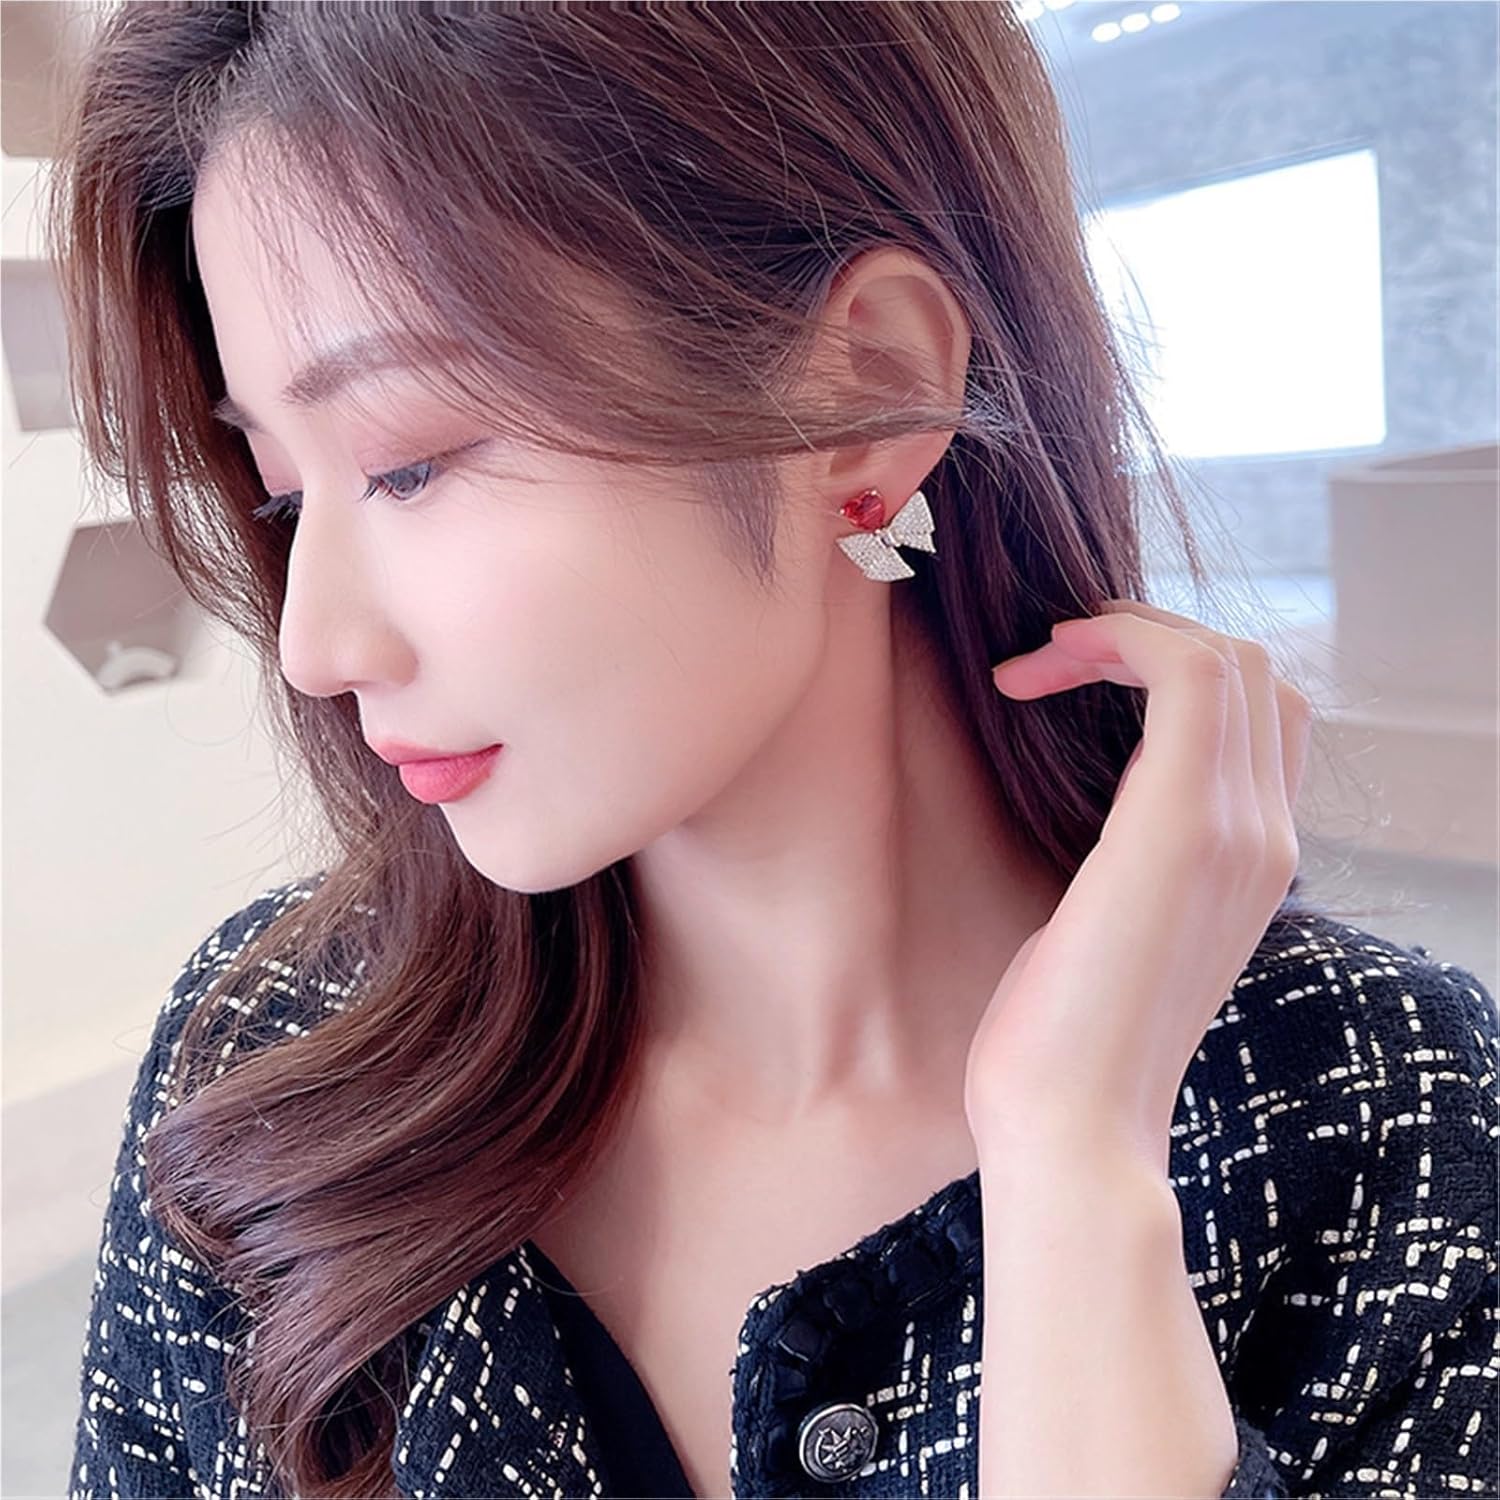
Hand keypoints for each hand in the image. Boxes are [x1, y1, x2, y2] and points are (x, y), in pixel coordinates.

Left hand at [964, 598, 1312, 1169]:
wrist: (1069, 1129)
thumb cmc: (1066, 1039)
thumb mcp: (1112, 924)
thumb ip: (1135, 853)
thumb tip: (1110, 793)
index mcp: (1251, 861)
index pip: (1259, 717)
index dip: (1164, 669)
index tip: (1063, 683)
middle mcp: (1265, 837)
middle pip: (1255, 671)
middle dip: (1147, 637)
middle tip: (1050, 662)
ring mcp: (1237, 829)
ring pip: (1229, 658)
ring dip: (1126, 631)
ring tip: (1039, 661)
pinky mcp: (1183, 826)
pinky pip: (1188, 675)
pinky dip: (1117, 641)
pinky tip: (1039, 668)